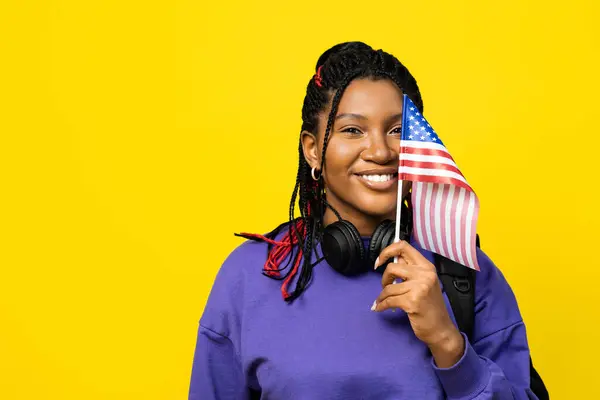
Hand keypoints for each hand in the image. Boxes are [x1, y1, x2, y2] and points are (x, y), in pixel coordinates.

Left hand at [371, 240, 464, 367]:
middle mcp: (424, 274)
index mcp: (427, 266)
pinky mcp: (412, 302)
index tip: (379, 261)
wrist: (440, 329)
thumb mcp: (424, 283)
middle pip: (392, 267)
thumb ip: (409, 270)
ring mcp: (419, 288)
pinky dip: (381, 305)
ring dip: (381, 296)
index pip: (403, 247)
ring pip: (389, 287)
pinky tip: (379, 308)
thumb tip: (391, 258)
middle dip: (384, 278)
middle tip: (385, 286)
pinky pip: (388, 300)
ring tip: (382, 301)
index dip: (387, 251)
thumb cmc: (430, 306)